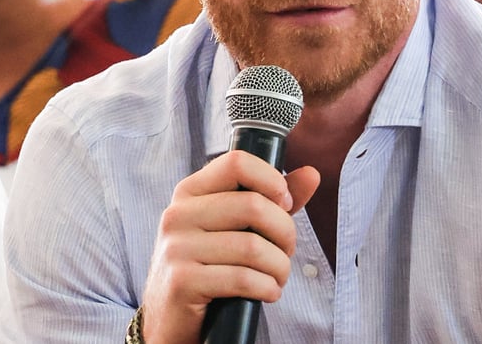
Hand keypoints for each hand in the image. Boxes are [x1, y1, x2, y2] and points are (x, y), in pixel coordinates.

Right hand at [141, 150, 319, 343]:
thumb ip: (272, 199)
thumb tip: (311, 174)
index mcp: (190, 192)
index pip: (237, 163)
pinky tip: (268, 292)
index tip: (285, 203)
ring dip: (279, 267)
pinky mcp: (182, 281)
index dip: (272, 180)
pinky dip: (267, 288)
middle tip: (286, 251)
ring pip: (253, 247)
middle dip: (284, 232)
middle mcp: (178, 214)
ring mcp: (176, 248)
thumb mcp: (235, 227)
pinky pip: (243, 279)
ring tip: (278, 276)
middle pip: (253, 206)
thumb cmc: (209, 266)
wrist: (169, 318)